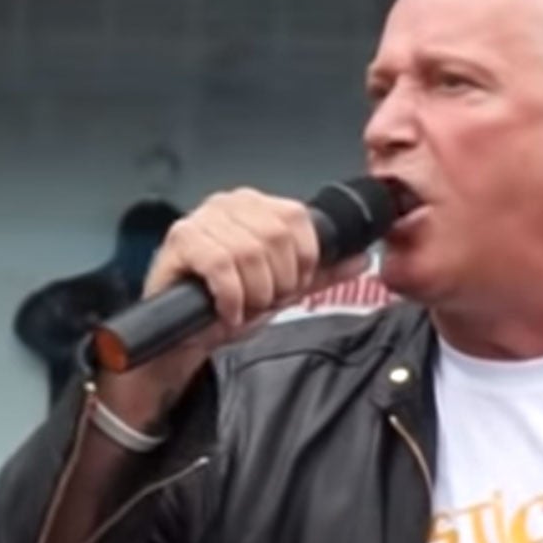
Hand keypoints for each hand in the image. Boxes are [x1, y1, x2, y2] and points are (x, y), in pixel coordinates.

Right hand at [98, 188, 370, 429]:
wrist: (183, 338)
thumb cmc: (227, 307)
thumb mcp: (281, 290)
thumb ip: (321, 273)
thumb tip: (362, 258)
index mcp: (255, 206)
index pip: (298, 218)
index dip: (303, 260)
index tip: (290, 287)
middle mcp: (227, 204)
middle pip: (276, 237)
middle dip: (278, 282)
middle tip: (262, 301)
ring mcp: (201, 219)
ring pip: (250, 252)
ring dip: (253, 293)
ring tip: (243, 306)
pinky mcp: (180, 240)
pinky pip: (221, 266)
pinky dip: (232, 298)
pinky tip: (227, 312)